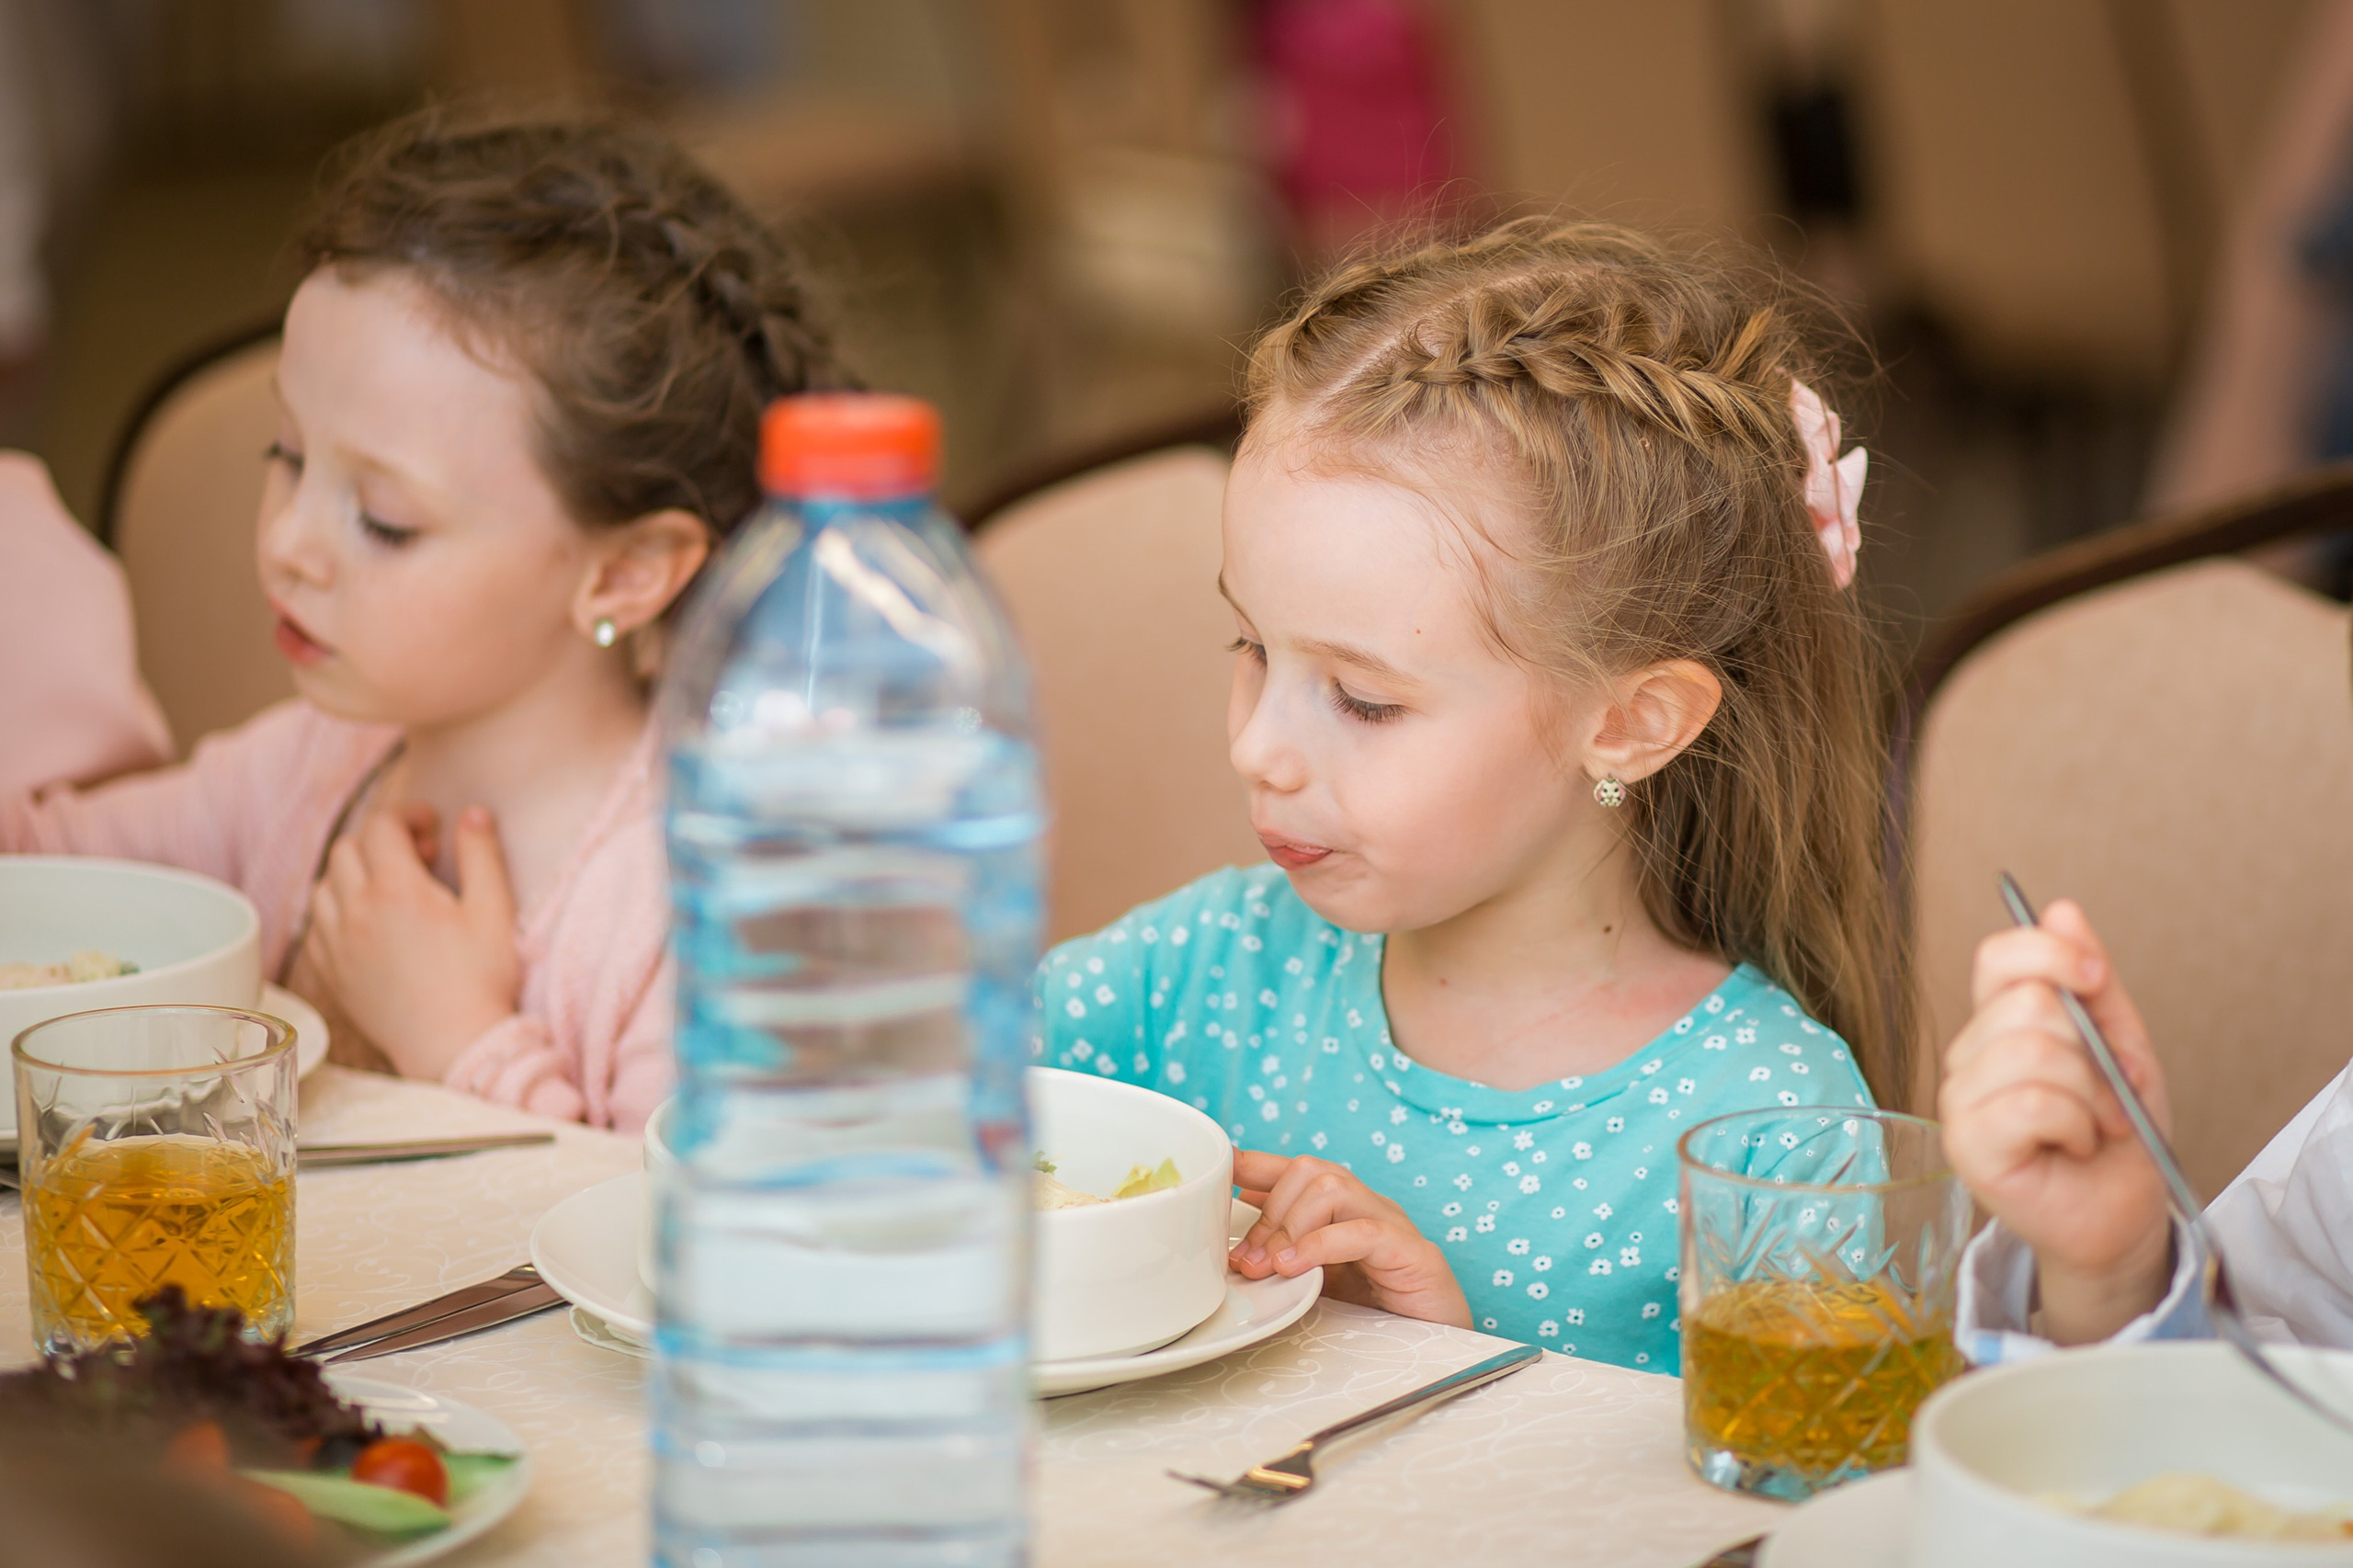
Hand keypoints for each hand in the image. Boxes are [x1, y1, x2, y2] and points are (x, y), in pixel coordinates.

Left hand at [305, 805, 520, 1079]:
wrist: (452, 1045)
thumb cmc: (479, 981)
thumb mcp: (494, 910)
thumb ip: (481, 855)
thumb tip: (473, 815)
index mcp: (397, 889)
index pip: (382, 826)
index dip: (408, 815)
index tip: (433, 827)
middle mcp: (356, 910)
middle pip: (348, 848)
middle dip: (382, 840)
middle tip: (419, 857)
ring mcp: (337, 943)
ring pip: (324, 883)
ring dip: (354, 872)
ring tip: (390, 888)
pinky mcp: (331, 972)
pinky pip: (316, 924)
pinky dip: (336, 910)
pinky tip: (367, 922)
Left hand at [1228, 1151, 1470, 1327]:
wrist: (1441, 1350)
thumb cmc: (1378, 1318)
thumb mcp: (1318, 1284)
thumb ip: (1285, 1259)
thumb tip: (1236, 1245)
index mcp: (1343, 1212)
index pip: (1296, 1170)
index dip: (1257, 1164)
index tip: (1221, 1170)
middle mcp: (1368, 1207)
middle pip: (1309, 1171)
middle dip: (1270, 1212)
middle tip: (1248, 1261)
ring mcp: (1393, 1225)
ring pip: (1333, 1187)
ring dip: (1291, 1227)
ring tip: (1272, 1268)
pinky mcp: (1414, 1253)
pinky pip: (1362, 1230)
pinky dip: (1321, 1244)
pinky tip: (1295, 1268)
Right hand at [1939, 899, 2174, 1343]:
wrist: (2123, 1213)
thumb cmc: (2117, 1136)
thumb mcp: (2119, 1045)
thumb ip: (2090, 983)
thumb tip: (2062, 910)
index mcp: (1998, 1024)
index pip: (1999, 956)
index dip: (2052, 955)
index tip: (2095, 983)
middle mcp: (1969, 1056)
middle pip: (2030, 1005)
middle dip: (2092, 1051)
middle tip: (2107, 1094)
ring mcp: (1961, 1101)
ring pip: (2035, 1053)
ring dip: (2091, 1095)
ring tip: (2093, 1125)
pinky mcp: (1968, 1146)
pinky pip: (2031, 1102)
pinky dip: (2075, 1124)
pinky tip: (2073, 1145)